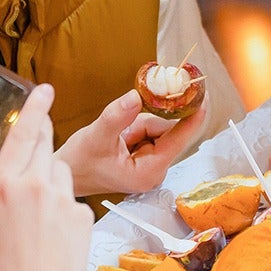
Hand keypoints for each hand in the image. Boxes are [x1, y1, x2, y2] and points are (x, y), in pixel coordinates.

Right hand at [0, 84, 93, 270]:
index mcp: (3, 185)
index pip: (23, 133)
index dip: (35, 108)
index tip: (45, 90)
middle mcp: (34, 183)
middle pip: (45, 144)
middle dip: (44, 136)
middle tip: (42, 134)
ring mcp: (62, 197)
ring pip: (61, 172)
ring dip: (52, 180)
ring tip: (41, 212)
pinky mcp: (83, 213)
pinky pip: (73, 201)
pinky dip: (65, 210)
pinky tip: (56, 235)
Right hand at [56, 89, 206, 196]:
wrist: (67, 174)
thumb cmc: (79, 164)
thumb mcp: (96, 136)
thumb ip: (118, 116)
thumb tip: (136, 96)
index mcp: (148, 172)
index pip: (177, 140)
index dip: (191, 118)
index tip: (203, 98)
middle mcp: (154, 170)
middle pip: (165, 131)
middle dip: (143, 121)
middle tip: (122, 127)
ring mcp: (150, 164)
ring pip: (155, 128)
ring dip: (136, 124)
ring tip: (114, 137)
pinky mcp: (145, 156)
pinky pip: (147, 131)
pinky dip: (134, 127)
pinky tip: (118, 137)